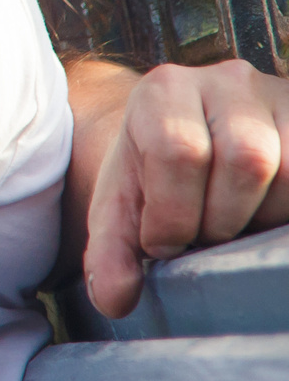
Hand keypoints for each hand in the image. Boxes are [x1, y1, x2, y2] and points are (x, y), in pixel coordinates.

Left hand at [83, 59, 288, 318]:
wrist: (192, 142)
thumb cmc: (156, 181)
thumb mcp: (123, 213)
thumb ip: (110, 254)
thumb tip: (115, 299)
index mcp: (164, 90)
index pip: (179, 150)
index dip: (174, 213)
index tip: (164, 241)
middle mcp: (227, 81)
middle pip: (246, 158)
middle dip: (224, 219)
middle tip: (206, 235)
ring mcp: (280, 95)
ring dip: (264, 218)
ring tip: (238, 224)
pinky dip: (287, 211)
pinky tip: (266, 218)